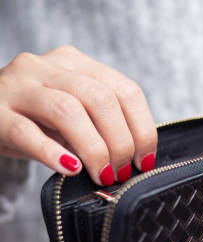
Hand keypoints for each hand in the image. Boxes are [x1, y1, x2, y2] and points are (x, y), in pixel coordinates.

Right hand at [0, 46, 156, 184]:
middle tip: (121, 171)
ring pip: (66, 110)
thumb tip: (138, 158)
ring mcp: (17, 86)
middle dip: (120, 141)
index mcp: (75, 64)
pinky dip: (53, 153)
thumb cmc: (34, 123)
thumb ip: (102, 126)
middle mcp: (46, 67)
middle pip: (99, 98)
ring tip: (102, 174)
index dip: (141, 129)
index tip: (144, 160)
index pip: (124, 90)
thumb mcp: (73, 118)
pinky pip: (25, 131)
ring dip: (93, 148)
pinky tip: (70, 168)